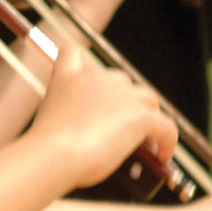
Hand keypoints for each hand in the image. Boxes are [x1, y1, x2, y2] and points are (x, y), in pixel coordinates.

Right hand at [29, 54, 174, 188]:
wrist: (53, 153)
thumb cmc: (44, 146)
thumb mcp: (45, 122)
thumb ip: (61, 115)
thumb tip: (76, 132)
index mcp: (69, 78)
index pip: (72, 55)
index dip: (81, 68)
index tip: (86, 86)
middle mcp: (97, 80)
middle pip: (122, 82)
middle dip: (124, 102)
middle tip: (119, 127)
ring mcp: (122, 97)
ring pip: (147, 100)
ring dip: (147, 117)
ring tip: (144, 141)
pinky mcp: (140, 116)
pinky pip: (165, 127)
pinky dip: (166, 141)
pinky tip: (161, 156)